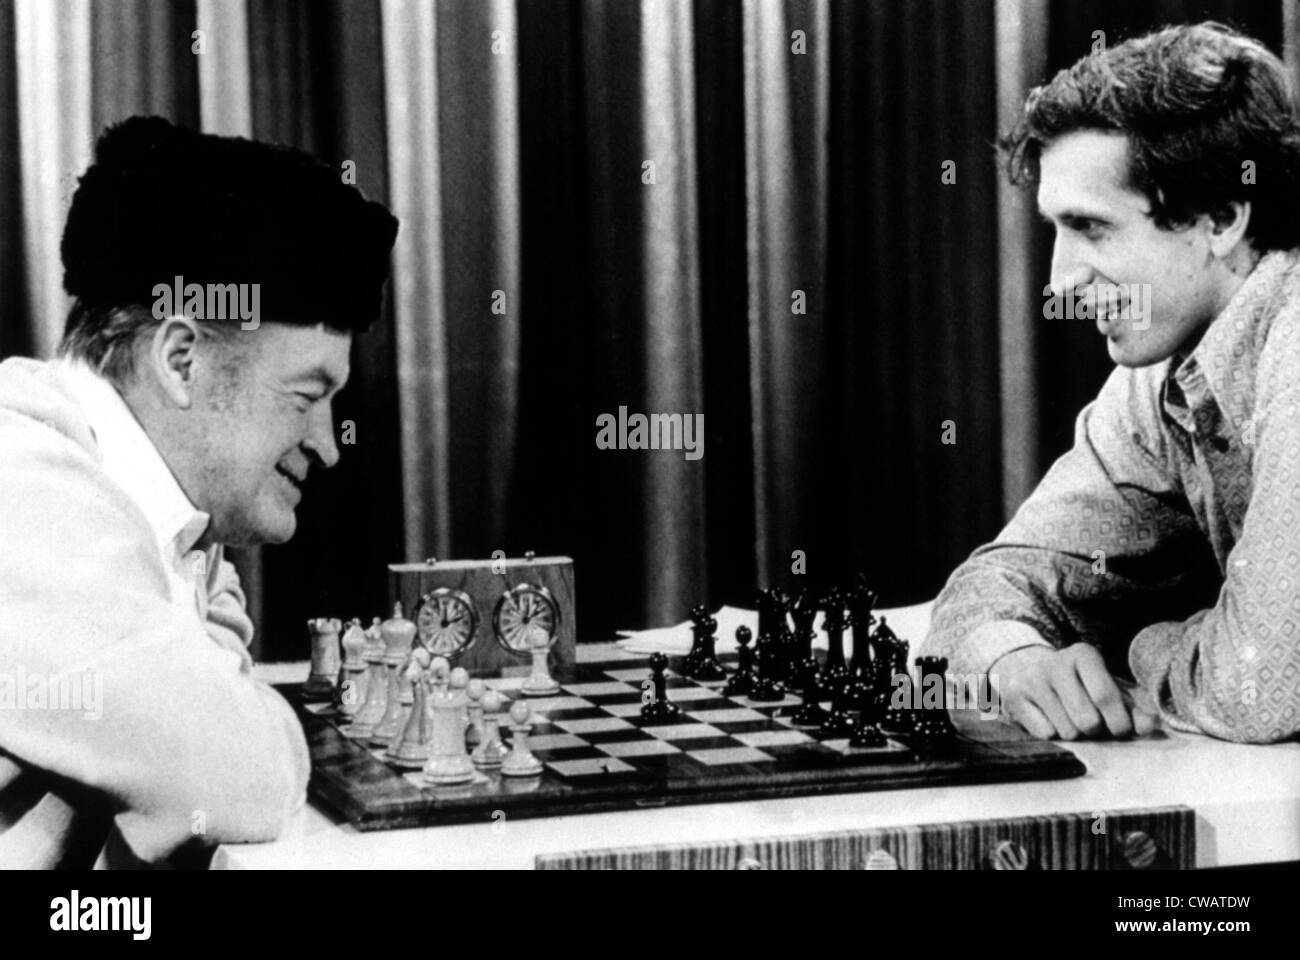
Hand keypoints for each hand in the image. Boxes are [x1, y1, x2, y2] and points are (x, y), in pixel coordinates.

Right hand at [990, 642, 1156, 739]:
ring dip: (1073, 733)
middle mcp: (1055, 663)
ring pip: (1067, 731)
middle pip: (1087, 720)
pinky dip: (1051, 733)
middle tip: (1091, 723)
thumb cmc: (1077, 683)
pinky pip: (1045, 734)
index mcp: (1083, 655)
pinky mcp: (1014, 698)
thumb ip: (1133, 708)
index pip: (1105, 696)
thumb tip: (1148, 727)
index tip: (1120, 729)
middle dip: (1095, 730)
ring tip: (1067, 718)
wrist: (1024, 668)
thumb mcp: (1106, 688)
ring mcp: (1032, 680)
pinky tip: (1048, 717)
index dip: (1118, 722)